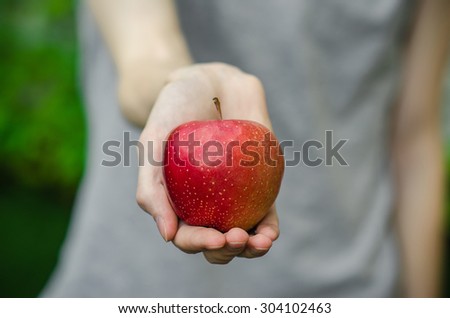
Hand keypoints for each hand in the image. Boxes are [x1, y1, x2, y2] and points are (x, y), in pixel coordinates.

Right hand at [136, 63, 279, 263]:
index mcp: (179, 202)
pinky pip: (265, 214)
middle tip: (235, 237)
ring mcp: (233, 197)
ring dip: (252, 248)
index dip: (199, 243)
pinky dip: (269, 229)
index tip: (215, 237)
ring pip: (243, 235)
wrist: (207, 82)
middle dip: (226, 250)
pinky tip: (270, 233)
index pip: (186, 234)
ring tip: (259, 243)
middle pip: (216, 242)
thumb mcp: (153, 143)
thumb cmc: (174, 110)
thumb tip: (167, 236)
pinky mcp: (258, 185)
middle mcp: (206, 205)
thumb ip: (151, 187)